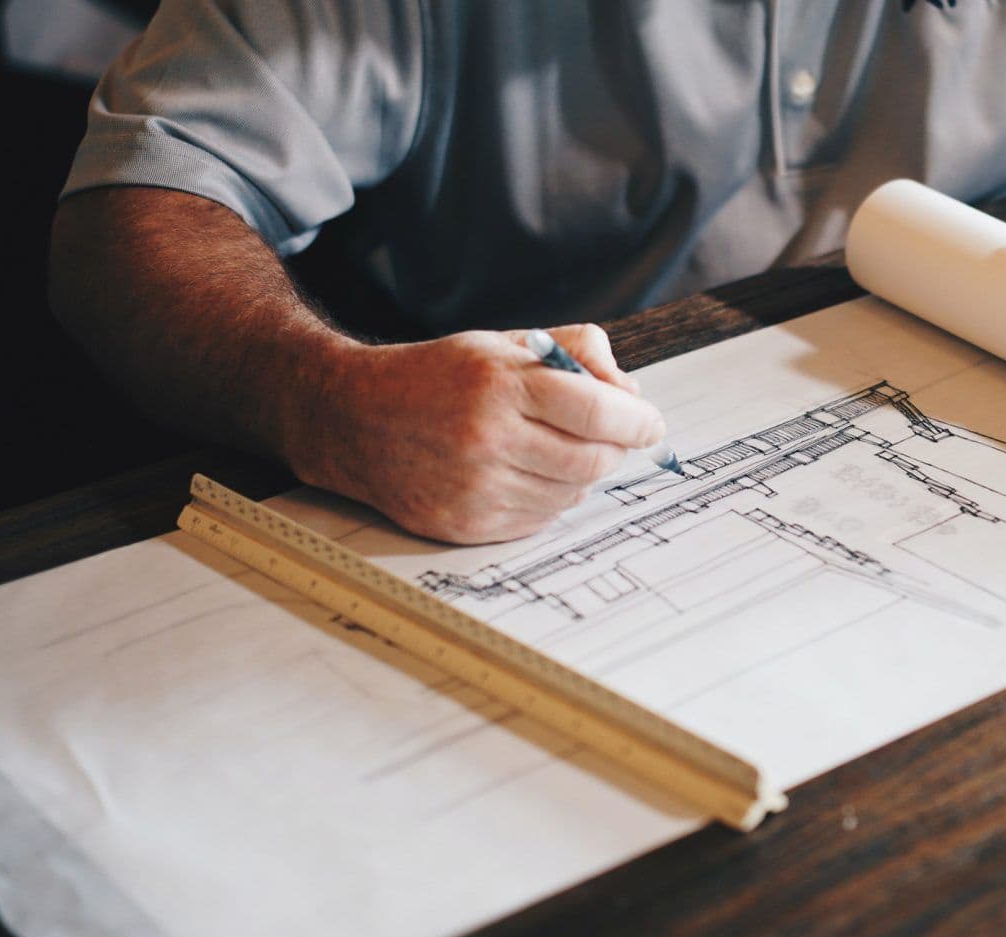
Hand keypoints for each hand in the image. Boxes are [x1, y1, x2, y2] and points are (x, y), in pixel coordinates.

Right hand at [287, 324, 664, 543]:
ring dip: (581, 474)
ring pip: (571, 494)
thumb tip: (631, 393)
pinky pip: (540, 520)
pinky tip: (528, 474)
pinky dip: (550, 499)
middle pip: (593, 459)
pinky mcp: (467, 524)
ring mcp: (476, 487)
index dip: (637, 420)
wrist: (355, 420)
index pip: (598, 410)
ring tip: (556, 449)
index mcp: (499, 384)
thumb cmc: (437, 377)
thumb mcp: (502, 343)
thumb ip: (574, 352)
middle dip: (614, 448)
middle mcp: (487, 438)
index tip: (651, 423)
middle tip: (610, 436)